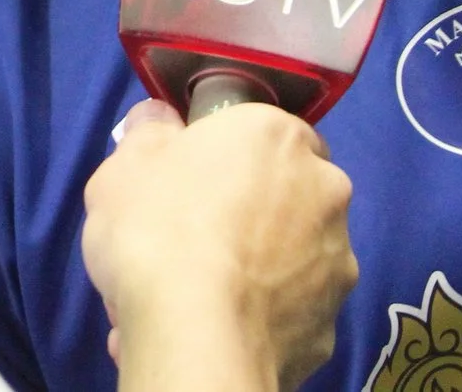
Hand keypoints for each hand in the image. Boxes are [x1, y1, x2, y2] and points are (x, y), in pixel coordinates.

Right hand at [80, 99, 356, 391]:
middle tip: (193, 241)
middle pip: (286, 193)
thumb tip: (160, 122)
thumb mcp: (125, 165)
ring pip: (291, 258)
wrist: (194, 339)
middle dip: (248, 214)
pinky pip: (288, 314)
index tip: (196, 180)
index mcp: (279, 137)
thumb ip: (149, 133)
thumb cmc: (159, 230)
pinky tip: (213, 331)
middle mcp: (325, 191)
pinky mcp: (330, 327)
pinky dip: (258, 320)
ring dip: (254, 270)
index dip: (230, 155)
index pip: (267, 131)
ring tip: (195, 299)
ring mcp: (336, 263)